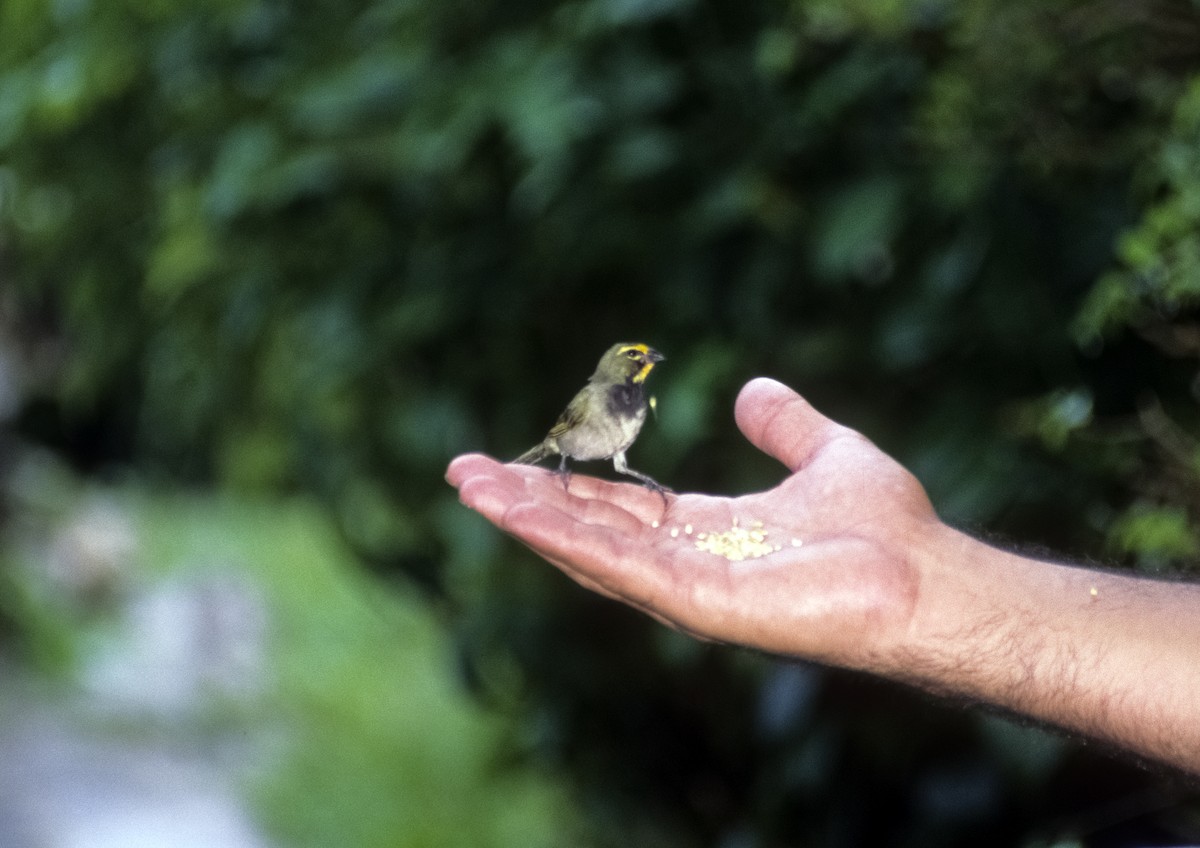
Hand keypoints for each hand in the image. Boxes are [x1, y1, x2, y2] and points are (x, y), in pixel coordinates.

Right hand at [446, 377, 944, 671]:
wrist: (930, 576)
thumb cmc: (888, 529)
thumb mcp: (827, 454)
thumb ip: (788, 426)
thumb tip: (755, 390)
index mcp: (709, 533)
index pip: (621, 510)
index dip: (569, 485)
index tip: (518, 461)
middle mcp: (689, 564)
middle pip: (591, 531)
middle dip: (527, 503)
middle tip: (463, 474)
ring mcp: (690, 589)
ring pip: (591, 553)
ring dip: (529, 519)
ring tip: (472, 488)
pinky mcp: (702, 604)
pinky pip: (623, 570)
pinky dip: (568, 540)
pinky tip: (523, 513)